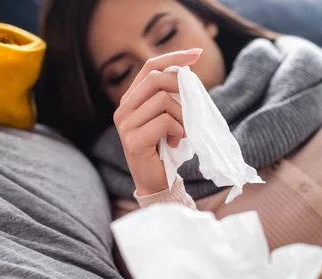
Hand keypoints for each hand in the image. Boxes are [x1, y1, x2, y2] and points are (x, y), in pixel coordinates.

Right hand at [113, 49, 202, 195]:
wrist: (155, 182)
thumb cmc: (165, 149)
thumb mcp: (168, 117)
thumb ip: (171, 97)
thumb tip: (187, 71)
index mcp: (131, 99)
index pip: (150, 67)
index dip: (174, 57)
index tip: (197, 54)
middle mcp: (123, 109)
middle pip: (156, 80)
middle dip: (182, 88)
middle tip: (193, 107)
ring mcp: (125, 125)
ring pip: (163, 101)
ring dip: (182, 116)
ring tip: (183, 132)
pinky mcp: (133, 140)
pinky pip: (164, 122)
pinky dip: (178, 131)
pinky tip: (176, 142)